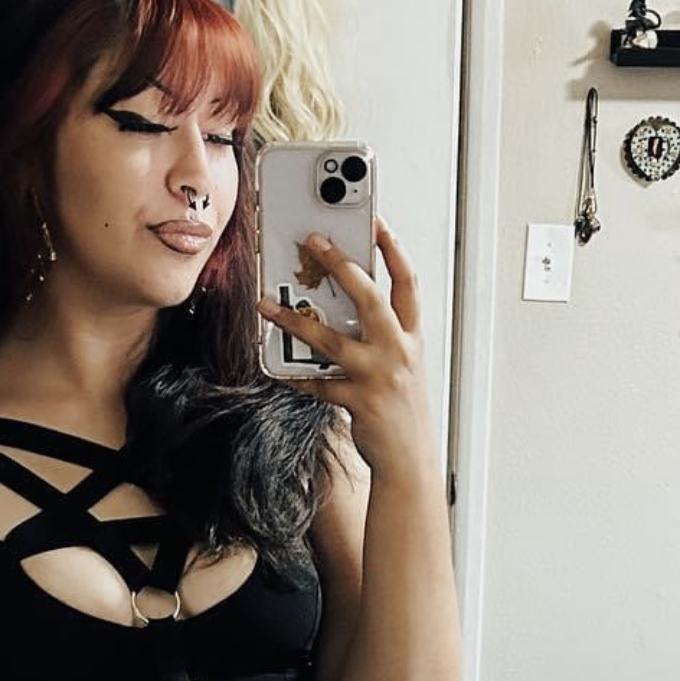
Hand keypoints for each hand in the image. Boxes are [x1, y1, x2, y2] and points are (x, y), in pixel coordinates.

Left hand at [258, 218, 434, 477]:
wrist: (410, 459)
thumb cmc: (402, 410)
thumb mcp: (401, 364)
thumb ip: (379, 335)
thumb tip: (340, 306)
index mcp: (411, 337)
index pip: (407, 281)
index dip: (392, 248)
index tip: (374, 220)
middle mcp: (399, 351)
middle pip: (370, 297)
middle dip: (342, 265)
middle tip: (315, 241)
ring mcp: (379, 376)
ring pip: (332, 339)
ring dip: (295, 320)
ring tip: (267, 305)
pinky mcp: (359, 402)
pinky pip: (318, 383)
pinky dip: (294, 374)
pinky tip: (276, 367)